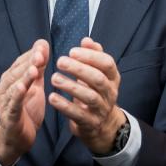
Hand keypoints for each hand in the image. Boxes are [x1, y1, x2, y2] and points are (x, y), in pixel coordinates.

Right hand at [0, 40, 48, 165]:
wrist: (17, 139)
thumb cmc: (26, 110)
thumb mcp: (34, 87)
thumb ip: (38, 67)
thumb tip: (42, 44)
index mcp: (10, 80)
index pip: (21, 63)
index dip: (31, 54)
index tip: (42, 45)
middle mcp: (4, 88)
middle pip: (16, 72)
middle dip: (28, 62)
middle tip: (40, 53)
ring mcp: (5, 102)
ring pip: (13, 87)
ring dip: (23, 77)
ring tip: (33, 68)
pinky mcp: (9, 116)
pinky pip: (12, 104)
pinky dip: (16, 95)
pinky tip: (22, 88)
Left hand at [50, 38, 125, 155]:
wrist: (102, 125)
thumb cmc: (96, 92)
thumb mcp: (98, 74)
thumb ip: (93, 56)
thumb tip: (86, 40)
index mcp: (113, 78)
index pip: (107, 64)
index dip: (91, 56)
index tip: (72, 51)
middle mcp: (110, 93)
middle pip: (98, 79)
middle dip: (79, 69)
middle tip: (60, 61)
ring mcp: (102, 109)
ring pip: (90, 97)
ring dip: (71, 86)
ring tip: (54, 78)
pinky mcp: (91, 123)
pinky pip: (78, 114)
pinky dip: (65, 106)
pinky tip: (52, 97)